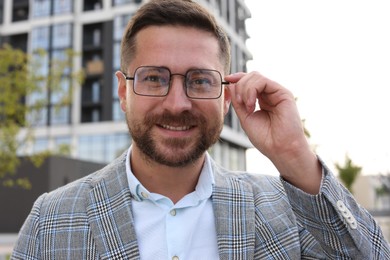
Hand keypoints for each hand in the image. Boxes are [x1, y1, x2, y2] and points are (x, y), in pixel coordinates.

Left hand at [225, 72, 321, 193]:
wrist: (280, 149)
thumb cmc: (265, 138)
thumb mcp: (245, 117)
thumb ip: (238, 101)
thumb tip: (231, 84)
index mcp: (261, 100)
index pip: (248, 81)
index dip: (237, 79)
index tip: (226, 81)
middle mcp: (270, 94)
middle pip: (251, 76)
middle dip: (239, 85)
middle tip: (238, 102)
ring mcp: (276, 93)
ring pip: (256, 76)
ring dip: (244, 89)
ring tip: (246, 106)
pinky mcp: (283, 93)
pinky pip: (263, 81)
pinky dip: (251, 90)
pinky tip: (251, 104)